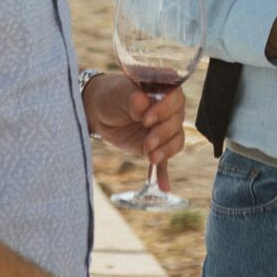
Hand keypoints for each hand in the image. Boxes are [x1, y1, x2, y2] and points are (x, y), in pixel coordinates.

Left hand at [84, 74, 185, 188]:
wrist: (98, 111)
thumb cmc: (111, 95)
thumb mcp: (119, 94)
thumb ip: (133, 99)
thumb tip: (142, 102)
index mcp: (163, 90)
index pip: (175, 99)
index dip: (165, 110)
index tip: (146, 120)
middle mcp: (168, 109)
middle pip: (177, 122)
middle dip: (163, 134)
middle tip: (147, 143)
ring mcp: (164, 128)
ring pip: (176, 140)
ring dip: (166, 151)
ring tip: (151, 158)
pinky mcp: (156, 145)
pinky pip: (165, 158)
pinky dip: (164, 172)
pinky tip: (164, 186)